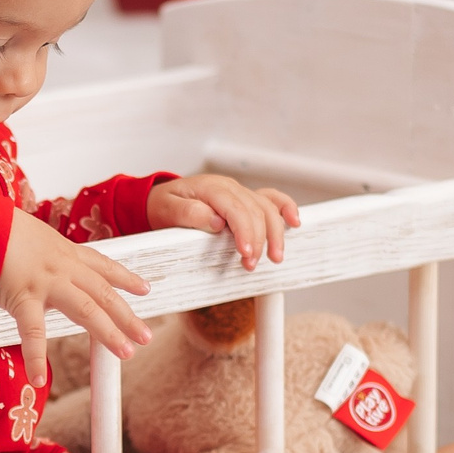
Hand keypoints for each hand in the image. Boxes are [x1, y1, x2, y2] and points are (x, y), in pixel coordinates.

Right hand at [0, 212, 149, 385]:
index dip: (126, 278)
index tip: (144, 289)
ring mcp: (46, 282)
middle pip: (103, 293)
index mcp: (65, 251)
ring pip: (86, 310)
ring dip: (108, 332)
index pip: (103, 265)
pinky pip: (32, 331)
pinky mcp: (23, 297)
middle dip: (126, 316)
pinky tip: (36, 378)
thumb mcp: (31, 236)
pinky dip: (34, 356)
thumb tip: (38, 269)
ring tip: (126, 352)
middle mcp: (63, 266)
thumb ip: (42, 256)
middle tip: (145, 336)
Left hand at [147, 175, 300, 269]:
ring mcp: (240, 192)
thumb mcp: (166, 209)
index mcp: (211, 188)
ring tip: (274, 258)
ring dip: (275, 233)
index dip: (244, 231)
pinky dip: (285, 208)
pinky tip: (295, 222)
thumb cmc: (162, 205)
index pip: (235, 209)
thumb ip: (189, 214)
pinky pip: (271, 199)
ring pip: (267, 208)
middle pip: (255, 211)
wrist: (159, 199)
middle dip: (259, 240)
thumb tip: (216, 222)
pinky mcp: (245, 199)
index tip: (246, 253)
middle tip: (251, 264)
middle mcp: (229, 187)